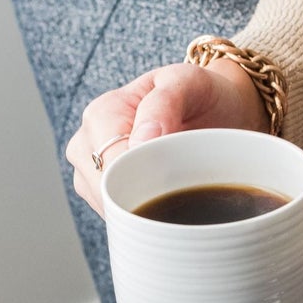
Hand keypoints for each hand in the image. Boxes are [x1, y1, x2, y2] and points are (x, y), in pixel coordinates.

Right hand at [66, 59, 267, 213]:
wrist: (214, 110)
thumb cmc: (198, 96)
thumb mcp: (188, 84)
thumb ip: (164, 103)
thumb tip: (140, 140)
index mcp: (101, 114)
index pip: (110, 163)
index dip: (143, 177)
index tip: (176, 176)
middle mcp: (87, 143)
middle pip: (104, 190)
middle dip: (142, 195)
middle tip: (180, 183)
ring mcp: (90, 172)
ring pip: (107, 208)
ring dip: (141, 207)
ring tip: (172, 187)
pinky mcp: (101, 194)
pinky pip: (114, 218)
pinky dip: (138, 216)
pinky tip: (160, 201)